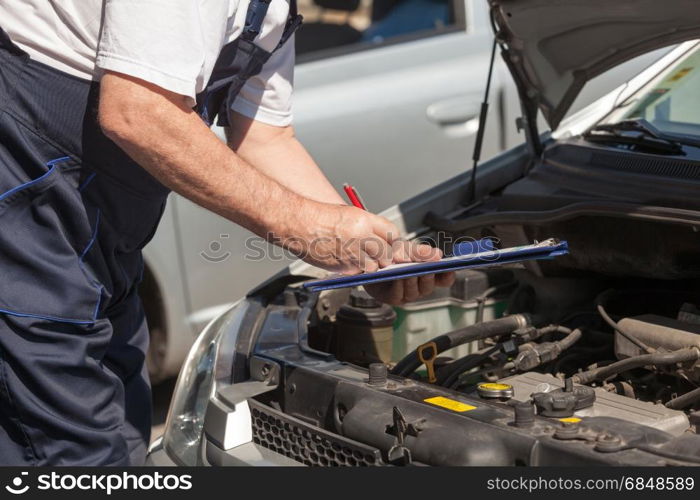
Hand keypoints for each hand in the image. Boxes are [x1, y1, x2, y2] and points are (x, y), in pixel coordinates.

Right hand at [283, 202, 400, 273]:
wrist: (298, 224)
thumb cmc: (319, 217)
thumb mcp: (350, 214)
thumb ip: (368, 227)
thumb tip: (382, 240)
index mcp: (364, 221)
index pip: (392, 234)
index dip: (393, 241)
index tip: (392, 244)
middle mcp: (361, 237)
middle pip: (388, 253)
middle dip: (386, 256)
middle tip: (379, 254)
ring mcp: (353, 254)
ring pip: (375, 266)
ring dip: (372, 264)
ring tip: (360, 256)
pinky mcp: (344, 267)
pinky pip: (358, 271)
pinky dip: (356, 268)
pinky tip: (347, 259)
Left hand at [365, 241, 455, 304]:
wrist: (370, 263)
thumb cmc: (392, 256)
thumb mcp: (407, 250)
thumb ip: (421, 252)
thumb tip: (439, 255)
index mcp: (429, 275)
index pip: (444, 279)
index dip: (448, 275)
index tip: (449, 268)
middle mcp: (420, 287)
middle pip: (429, 285)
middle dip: (427, 276)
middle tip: (427, 269)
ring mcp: (407, 294)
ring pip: (414, 290)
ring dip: (412, 281)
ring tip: (409, 272)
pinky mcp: (393, 298)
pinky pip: (398, 294)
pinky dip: (398, 286)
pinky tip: (397, 278)